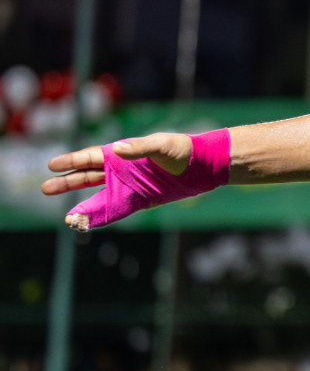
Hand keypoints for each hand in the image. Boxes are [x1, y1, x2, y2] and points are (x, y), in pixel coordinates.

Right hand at [42, 134, 191, 229]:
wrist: (202, 167)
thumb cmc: (182, 150)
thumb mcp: (162, 145)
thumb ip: (140, 148)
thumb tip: (116, 149)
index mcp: (121, 153)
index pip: (90, 157)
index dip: (71, 161)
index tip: (52, 165)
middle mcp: (120, 171)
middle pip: (87, 177)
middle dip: (67, 182)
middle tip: (45, 187)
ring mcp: (128, 187)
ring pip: (99, 198)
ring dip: (84, 208)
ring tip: (68, 218)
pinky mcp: (139, 201)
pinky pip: (116, 211)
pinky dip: (102, 218)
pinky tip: (88, 224)